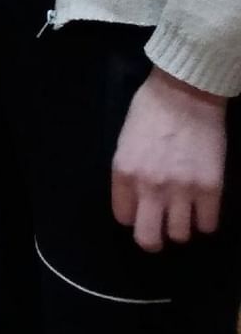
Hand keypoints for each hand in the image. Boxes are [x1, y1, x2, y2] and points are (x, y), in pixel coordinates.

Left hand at [111, 67, 228, 250]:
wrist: (185, 94)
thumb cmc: (150, 110)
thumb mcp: (125, 142)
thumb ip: (128, 173)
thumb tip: (136, 199)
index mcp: (123, 173)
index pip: (123, 217)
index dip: (132, 217)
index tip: (140, 210)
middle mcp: (150, 187)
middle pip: (149, 239)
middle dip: (153, 240)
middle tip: (160, 230)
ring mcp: (182, 190)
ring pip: (181, 235)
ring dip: (181, 227)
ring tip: (183, 213)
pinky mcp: (211, 188)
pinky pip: (208, 225)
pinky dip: (205, 220)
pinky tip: (203, 207)